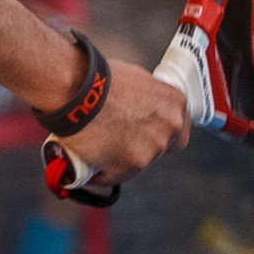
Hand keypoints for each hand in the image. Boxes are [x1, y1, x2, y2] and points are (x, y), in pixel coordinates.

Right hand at [49, 61, 189, 187]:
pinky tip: (89, 162)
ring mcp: (151, 150)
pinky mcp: (128, 167)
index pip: (179, 128)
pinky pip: (115, 176)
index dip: (162, 131)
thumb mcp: (135, 78)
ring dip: (122, 158)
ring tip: (98, 144)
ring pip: (139, 162)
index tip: (147, 130)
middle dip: (143, 143)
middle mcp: (169, 128)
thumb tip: (146, 107)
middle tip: (120, 135)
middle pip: (161, 146)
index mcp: (175, 103)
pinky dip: (102, 173)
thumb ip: (149, 97)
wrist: (74, 88)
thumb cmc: (99, 78)